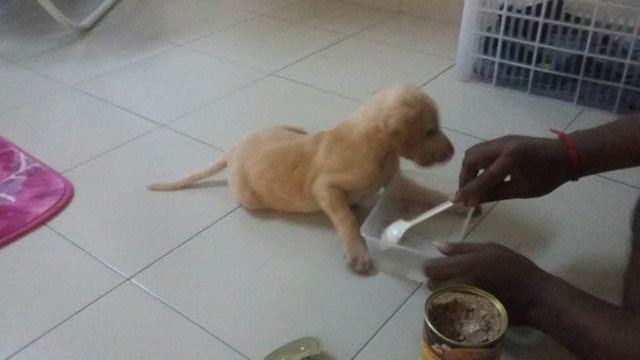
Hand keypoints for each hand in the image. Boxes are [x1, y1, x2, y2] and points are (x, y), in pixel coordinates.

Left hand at [424, 242, 550, 324]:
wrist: (535, 297)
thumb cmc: (514, 267)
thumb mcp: (490, 249)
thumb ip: (461, 248)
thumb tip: (437, 245)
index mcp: (463, 265)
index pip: (429, 268)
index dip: (431, 267)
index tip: (440, 266)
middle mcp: (459, 285)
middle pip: (431, 285)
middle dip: (436, 281)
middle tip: (451, 279)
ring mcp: (463, 303)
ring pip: (439, 299)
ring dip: (444, 294)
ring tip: (460, 290)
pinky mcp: (470, 316)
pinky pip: (451, 311)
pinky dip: (454, 307)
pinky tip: (467, 302)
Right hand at [452, 136, 572, 205]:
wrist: (566, 155)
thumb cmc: (549, 176)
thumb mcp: (523, 190)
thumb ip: (495, 194)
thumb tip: (472, 201)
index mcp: (511, 158)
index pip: (483, 177)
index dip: (468, 190)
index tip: (455, 201)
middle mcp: (502, 145)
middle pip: (471, 159)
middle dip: (465, 178)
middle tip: (468, 194)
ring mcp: (501, 140)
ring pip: (474, 153)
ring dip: (470, 170)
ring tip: (474, 187)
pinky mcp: (502, 141)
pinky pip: (482, 151)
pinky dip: (477, 165)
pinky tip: (483, 177)